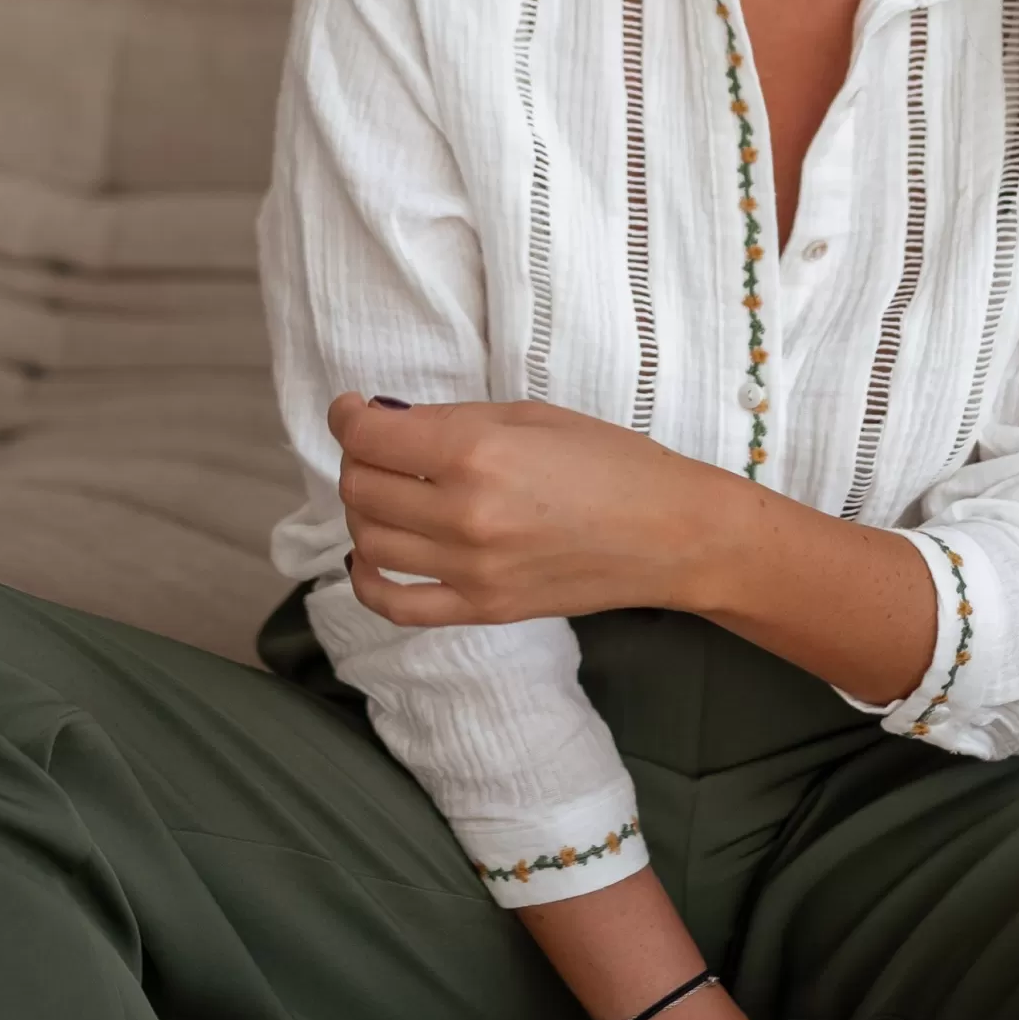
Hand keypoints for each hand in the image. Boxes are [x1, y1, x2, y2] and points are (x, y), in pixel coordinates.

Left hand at [330, 392, 728, 627]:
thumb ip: (452, 420)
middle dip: (360, 460)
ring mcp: (470, 570)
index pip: (368, 438)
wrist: (670, 534)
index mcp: (475, 453)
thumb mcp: (530, 416)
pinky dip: (367, 580)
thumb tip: (386, 423)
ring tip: (392, 494)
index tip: (354, 411)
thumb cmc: (611, 461)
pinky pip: (395, 604)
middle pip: (360, 488)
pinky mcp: (482, 609)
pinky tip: (372, 556)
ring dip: (365, 511)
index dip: (348, 417)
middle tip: (383, 449)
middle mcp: (463, 514)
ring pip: (368, 541)